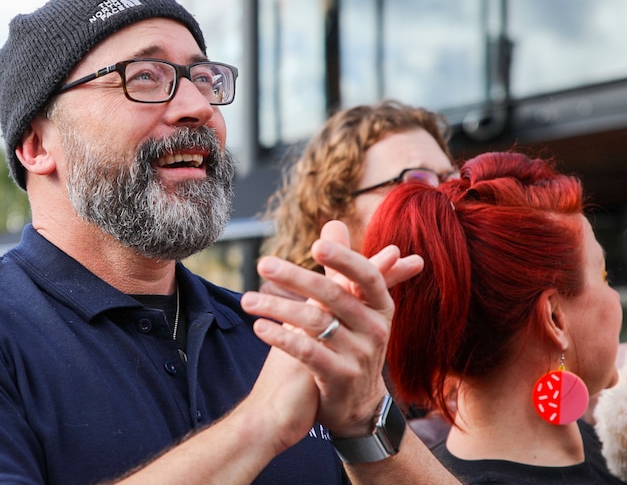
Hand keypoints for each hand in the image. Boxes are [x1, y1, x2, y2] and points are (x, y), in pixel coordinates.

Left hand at [241, 220, 422, 437]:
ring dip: (277, 308)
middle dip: (296, 277)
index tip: (316, 245)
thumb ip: (341, 265)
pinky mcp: (339, 378)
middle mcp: (375, 328)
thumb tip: (333, 223)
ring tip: (247, 300)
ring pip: (315, 324)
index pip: (366, 276)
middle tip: (263, 263)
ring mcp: (359, 355)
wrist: (356, 402)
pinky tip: (259, 328)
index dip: (344, 260)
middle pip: (333, 296)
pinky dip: (281, 338)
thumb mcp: (354, 305)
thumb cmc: (350, 341)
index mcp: (380, 305)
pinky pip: (308, 353)